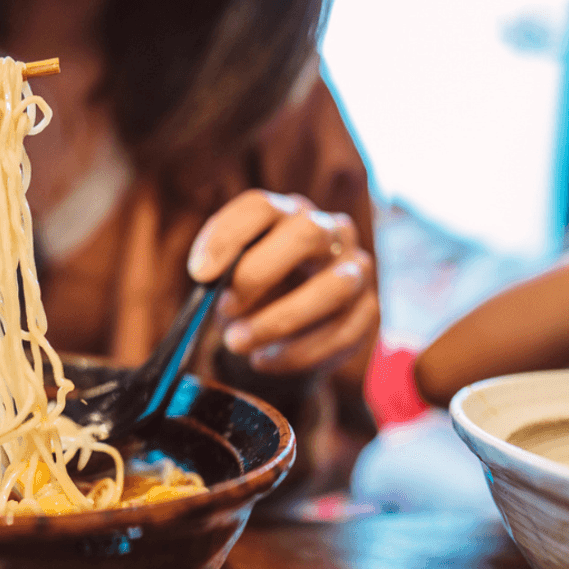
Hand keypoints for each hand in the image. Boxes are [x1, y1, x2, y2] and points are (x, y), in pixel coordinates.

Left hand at [187, 190, 378, 374]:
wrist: (282, 333)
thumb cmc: (250, 294)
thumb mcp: (228, 278)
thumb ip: (219, 273)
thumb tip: (208, 278)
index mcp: (287, 213)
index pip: (260, 207)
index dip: (228, 236)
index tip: (199, 273)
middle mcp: (330, 231)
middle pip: (306, 234)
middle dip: (258, 273)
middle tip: (223, 307)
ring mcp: (356, 268)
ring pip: (333, 288)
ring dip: (279, 320)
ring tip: (237, 343)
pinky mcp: (369, 310)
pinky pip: (343, 332)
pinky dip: (298, 353)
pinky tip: (264, 360)